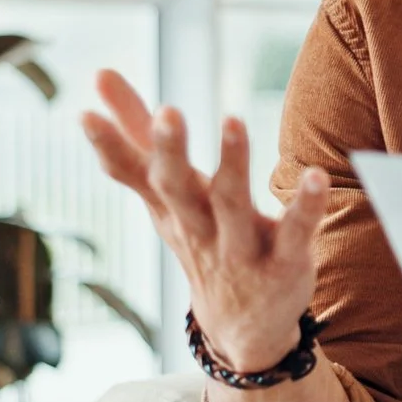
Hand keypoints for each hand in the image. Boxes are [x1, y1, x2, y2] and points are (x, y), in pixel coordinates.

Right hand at [79, 70, 323, 371]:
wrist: (242, 327)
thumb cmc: (201, 238)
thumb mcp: (167, 192)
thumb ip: (137, 133)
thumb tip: (100, 73)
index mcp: (172, 205)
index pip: (135, 174)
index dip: (109, 147)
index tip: (85, 115)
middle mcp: (200, 226)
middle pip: (178, 189)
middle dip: (170, 151)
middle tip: (167, 113)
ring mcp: (240, 248)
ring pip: (233, 207)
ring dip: (233, 165)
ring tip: (233, 120)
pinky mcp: (284, 263)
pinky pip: (295, 234)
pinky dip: (305, 207)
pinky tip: (317, 176)